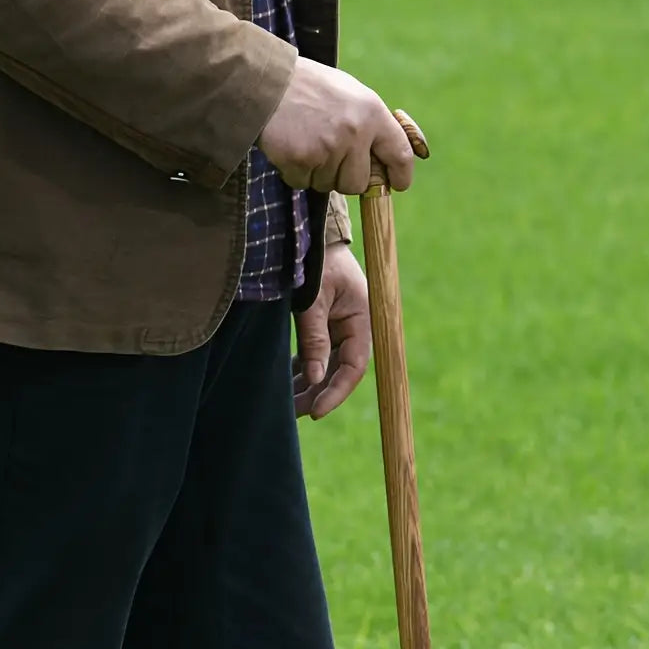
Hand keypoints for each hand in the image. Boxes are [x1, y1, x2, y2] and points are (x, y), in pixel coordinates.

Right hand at [258, 56, 413, 194]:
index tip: (398, 185)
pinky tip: (291, 147)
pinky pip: (304, 183)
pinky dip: (296, 172)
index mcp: (371, 112)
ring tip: (306, 141)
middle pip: (358, 184)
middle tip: (328, 154)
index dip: (401, 175)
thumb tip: (385, 162)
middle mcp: (354, 131)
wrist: (266, 81)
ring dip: (317, 173)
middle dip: (344, 177)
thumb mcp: (350, 95)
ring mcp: (328, 148)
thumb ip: (370, 125)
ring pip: (329, 186)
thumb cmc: (310, 89)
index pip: (400, 154)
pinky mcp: (302, 160)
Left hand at [292, 242, 370, 419]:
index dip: (336, 393)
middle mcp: (354, 328)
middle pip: (339, 372)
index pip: (354, 368)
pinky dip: (302, 370)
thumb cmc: (315, 260)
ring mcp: (339, 328)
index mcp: (362, 320)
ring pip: (326, 367)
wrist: (310, 232)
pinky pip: (316, 355)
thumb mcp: (313, 299)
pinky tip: (287, 385)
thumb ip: (315, 338)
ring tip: (286, 406)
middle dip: (317, 395)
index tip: (316, 412)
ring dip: (308, 386)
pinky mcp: (324, 325)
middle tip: (294, 415)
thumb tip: (315, 380)